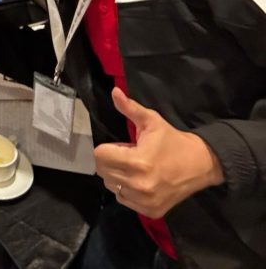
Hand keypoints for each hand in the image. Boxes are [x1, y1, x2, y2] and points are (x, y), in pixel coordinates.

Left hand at [93, 88, 223, 218]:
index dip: (108, 148)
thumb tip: (114, 91)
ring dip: (117, 176)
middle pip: (102, 171)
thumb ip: (130, 108)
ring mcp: (145, 201)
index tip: (124, 146)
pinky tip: (141, 181)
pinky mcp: (151, 211)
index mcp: (138, 162)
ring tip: (136, 169)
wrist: (202, 165)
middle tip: (129, 156)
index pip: (100, 155)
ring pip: (111, 186)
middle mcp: (139, 184)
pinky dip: (127, 191)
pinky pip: (123, 200)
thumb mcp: (152, 121)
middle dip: (111, 161)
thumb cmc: (173, 141)